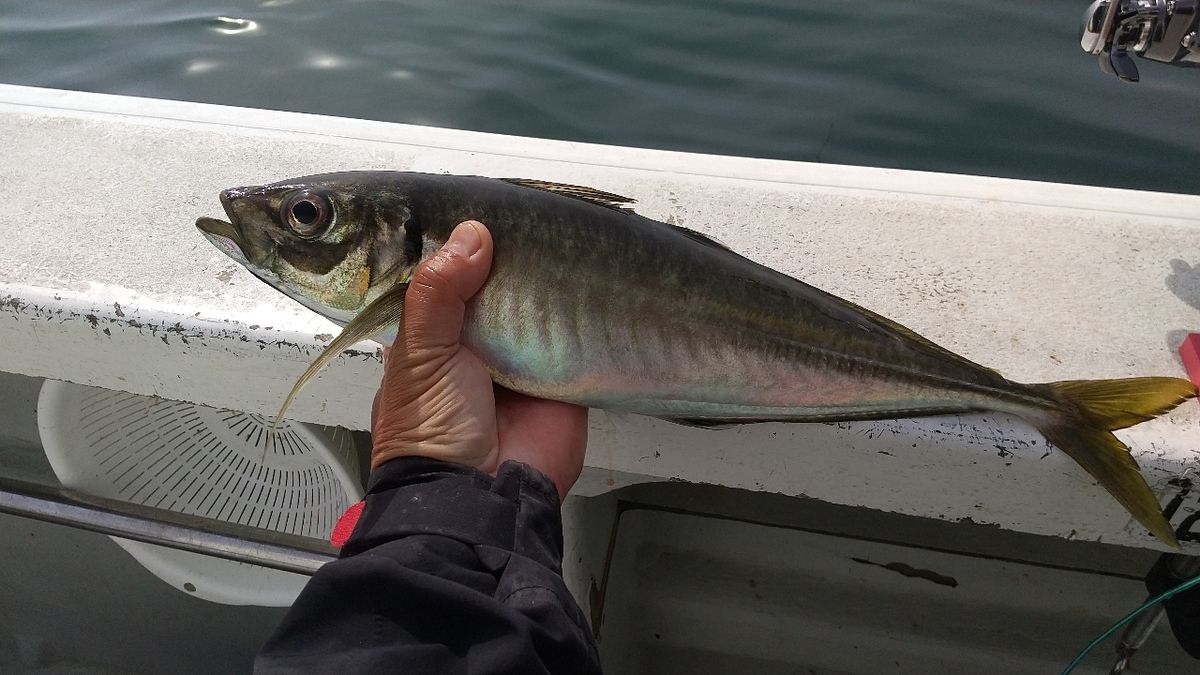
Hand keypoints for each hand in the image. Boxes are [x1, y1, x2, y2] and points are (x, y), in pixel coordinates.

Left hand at [370, 221, 588, 499]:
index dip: (454, 247)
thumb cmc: (431, 432)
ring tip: (558, 235)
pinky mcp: (560, 371)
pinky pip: (573, 331)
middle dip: (506, 259)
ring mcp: (517, 356)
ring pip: (534, 303)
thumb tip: (471, 235)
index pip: (440, 276)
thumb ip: (438, 291)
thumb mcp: (421, 353)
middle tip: (524, 219)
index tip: (475, 209)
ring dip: (544, 281)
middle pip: (492, 285)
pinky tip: (587, 275)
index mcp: (428, 335)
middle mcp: (473, 342)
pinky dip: (580, 309)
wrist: (482, 497)